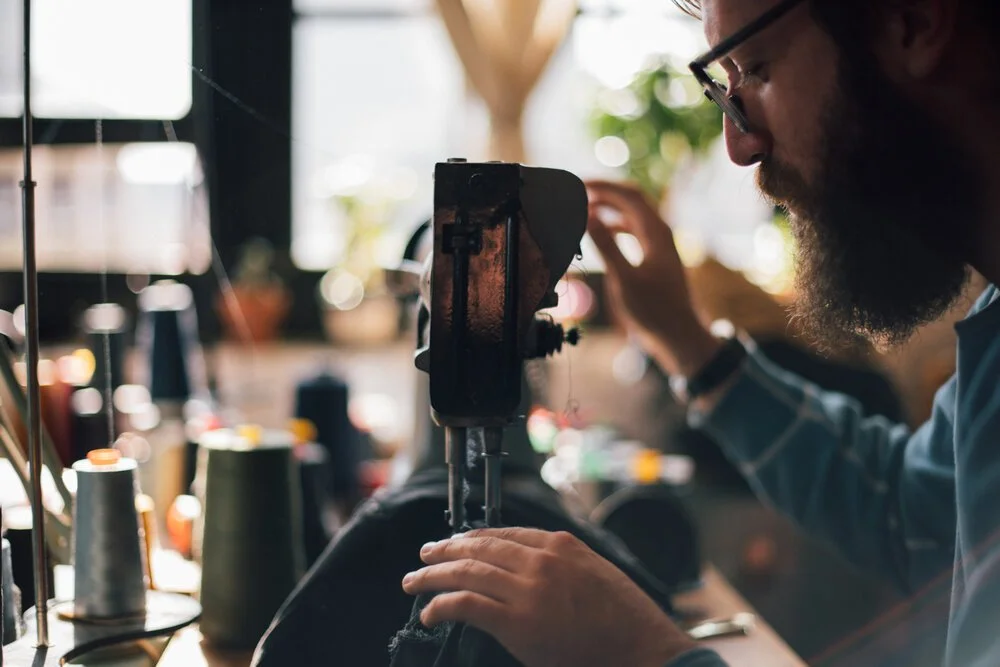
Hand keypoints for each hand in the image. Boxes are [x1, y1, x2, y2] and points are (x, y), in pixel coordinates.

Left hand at [401, 527, 696, 666]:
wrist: (641, 647)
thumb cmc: (624, 618)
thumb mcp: (596, 572)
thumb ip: (563, 563)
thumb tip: (534, 566)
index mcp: (559, 545)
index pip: (503, 533)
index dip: (472, 538)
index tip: (456, 543)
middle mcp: (539, 560)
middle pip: (478, 547)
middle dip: (445, 551)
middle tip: (425, 555)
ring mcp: (527, 589)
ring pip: (465, 572)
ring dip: (433, 576)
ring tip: (414, 582)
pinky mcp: (516, 621)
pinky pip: (466, 606)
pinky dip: (441, 606)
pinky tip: (430, 614)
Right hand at [585, 180, 718, 376]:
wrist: (678, 334)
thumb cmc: (653, 310)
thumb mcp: (624, 279)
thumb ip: (606, 246)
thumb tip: (588, 215)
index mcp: (655, 233)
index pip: (629, 195)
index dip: (604, 186)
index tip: (579, 185)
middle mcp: (660, 232)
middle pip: (633, 199)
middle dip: (606, 192)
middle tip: (579, 191)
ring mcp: (660, 244)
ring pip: (634, 214)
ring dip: (611, 207)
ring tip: (586, 209)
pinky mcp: (657, 256)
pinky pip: (635, 229)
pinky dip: (616, 224)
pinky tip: (602, 231)